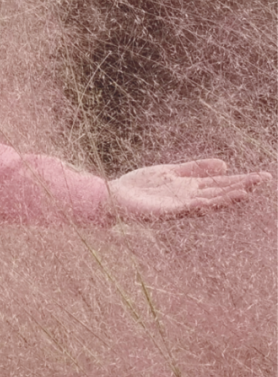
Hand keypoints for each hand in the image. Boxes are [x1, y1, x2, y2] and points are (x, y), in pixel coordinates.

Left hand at [108, 159, 270, 220]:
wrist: (113, 198)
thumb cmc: (140, 186)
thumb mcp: (170, 172)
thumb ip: (195, 168)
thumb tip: (224, 164)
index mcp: (190, 188)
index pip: (221, 183)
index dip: (241, 180)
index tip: (261, 176)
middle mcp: (188, 198)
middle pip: (219, 192)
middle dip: (241, 187)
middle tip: (262, 180)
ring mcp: (178, 206)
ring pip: (206, 202)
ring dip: (225, 199)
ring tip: (245, 193)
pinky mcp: (164, 212)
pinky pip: (183, 209)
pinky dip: (198, 205)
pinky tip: (209, 202)